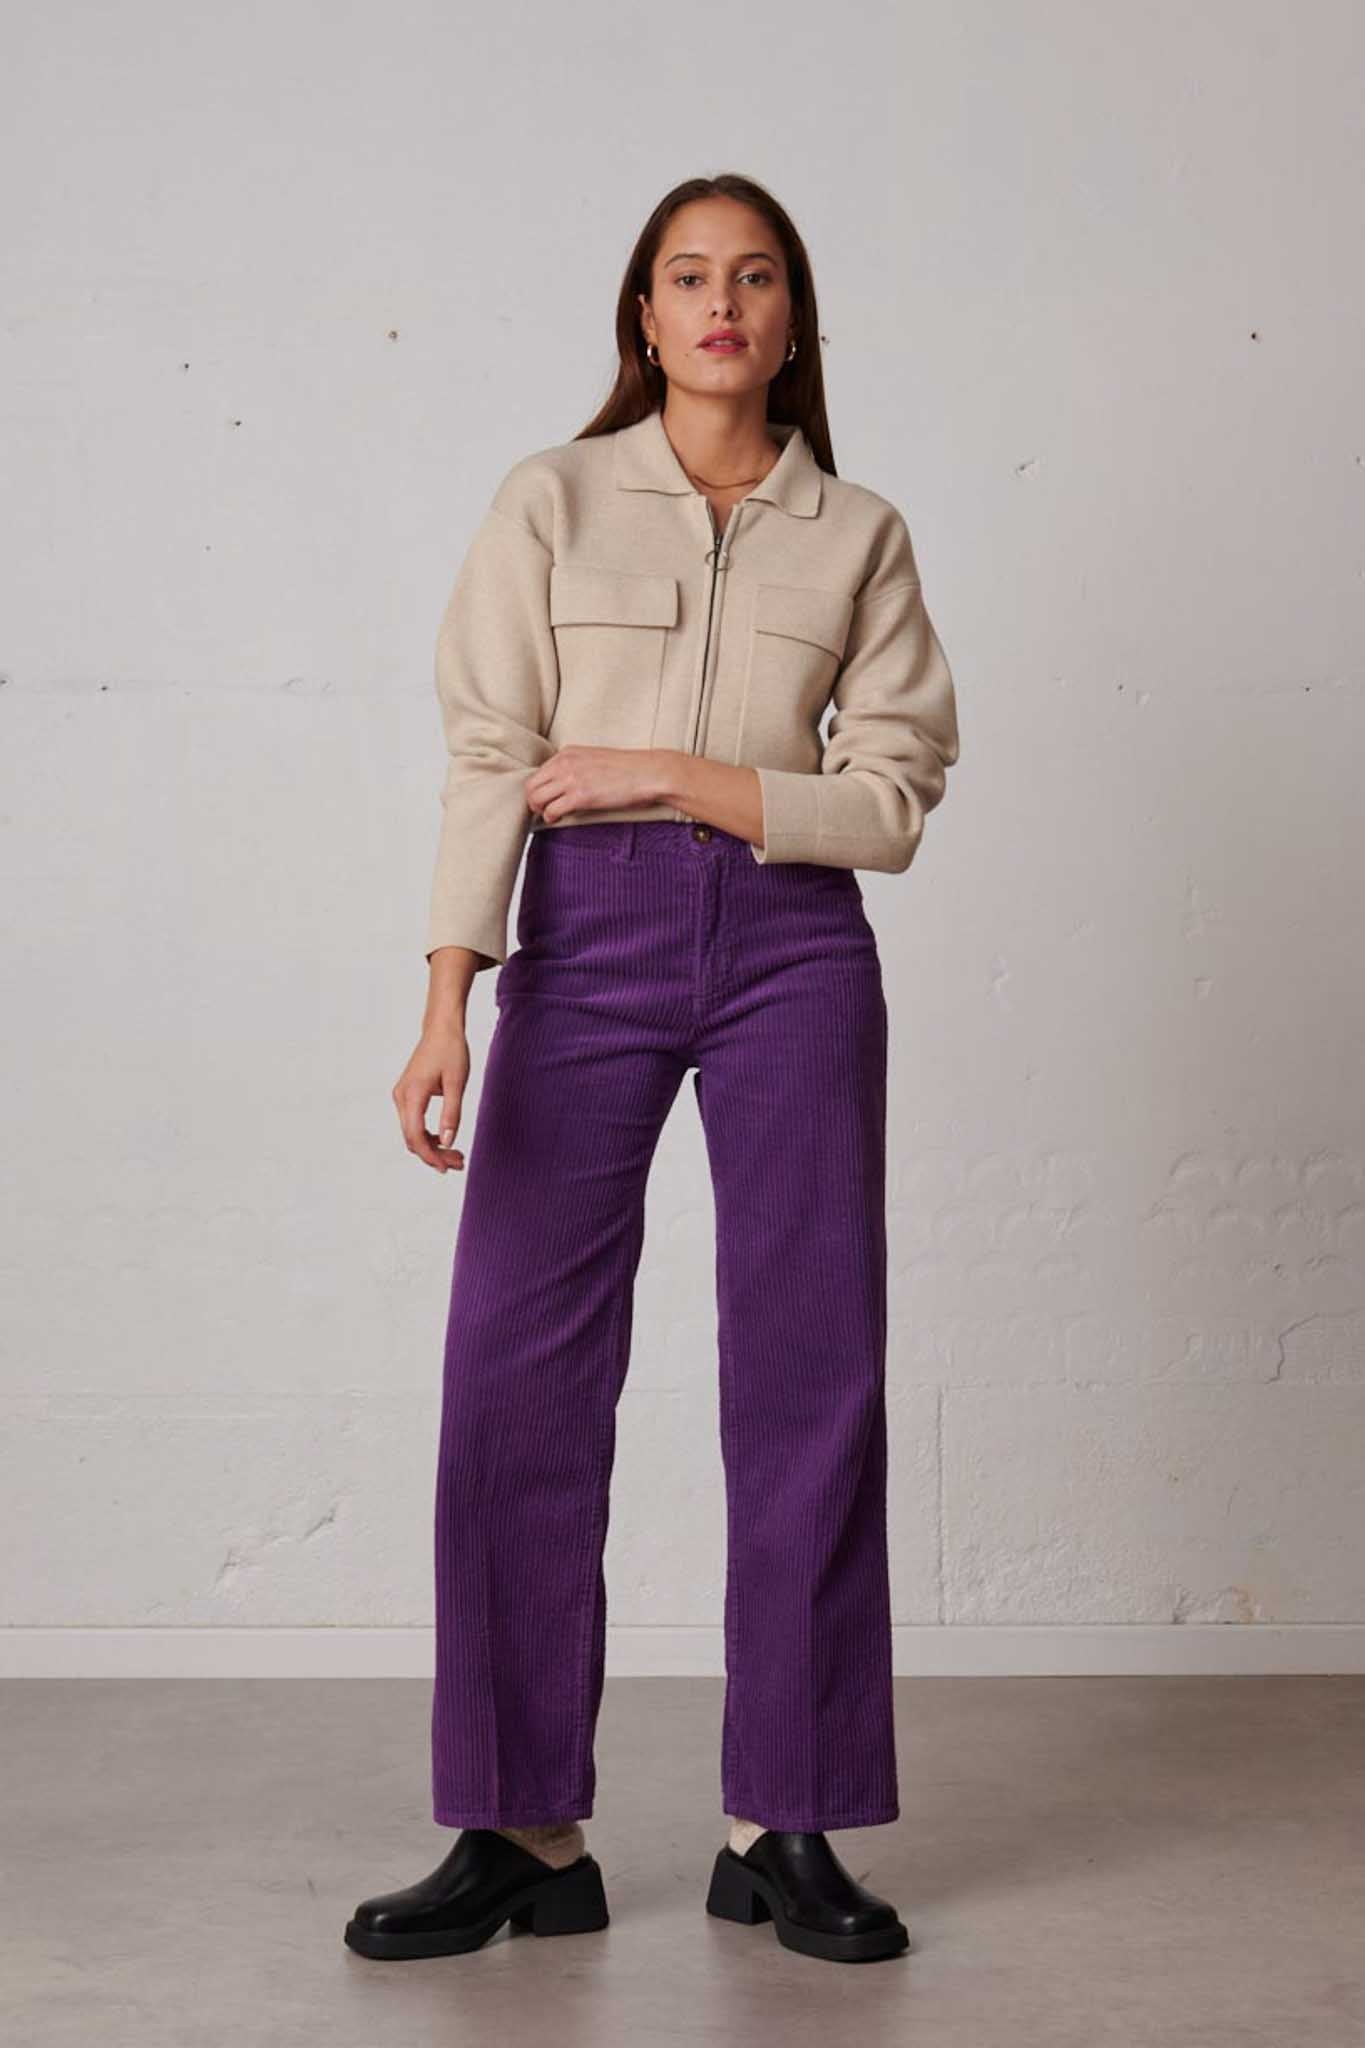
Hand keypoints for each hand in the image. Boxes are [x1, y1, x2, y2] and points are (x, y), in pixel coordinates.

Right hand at [392, 1023, 470, 1173]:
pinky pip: (413, 1123)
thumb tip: (447, 1142)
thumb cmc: (451, 1051)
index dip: (430, 1156)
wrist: (441, 1029)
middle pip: (412, 1138)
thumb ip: (452, 1114)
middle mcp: (401, 1097)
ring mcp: (402, 1096)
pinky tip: (445, 1140)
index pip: (416, 1136)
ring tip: (456, 1156)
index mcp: (412, 1094)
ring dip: (432, 1147)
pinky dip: (428, 1135)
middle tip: (459, 1163)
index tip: (447, 1167)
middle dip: (434, 1154)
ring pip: (412, 1132)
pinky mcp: (407, 1095)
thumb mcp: (456, 1083)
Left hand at [524, 745, 668, 823]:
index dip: (539, 788)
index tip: (546, 798)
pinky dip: (551, 817)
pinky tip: (558, 818)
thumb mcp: (594, 759)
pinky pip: (551, 810)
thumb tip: (564, 785)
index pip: (538, 772)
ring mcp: (571, 779)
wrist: (648, 773)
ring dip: (540, 810)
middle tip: (543, 810)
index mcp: (568, 752)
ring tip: (552, 815)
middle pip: (531, 785)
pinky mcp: (580, 796)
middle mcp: (565, 763)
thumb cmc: (628, 769)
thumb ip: (576, 767)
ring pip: (537, 798)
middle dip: (533, 801)